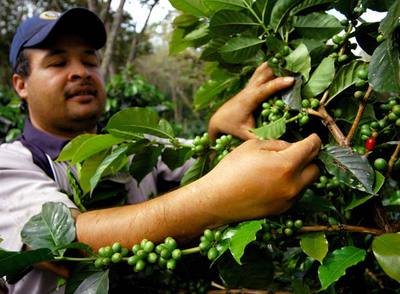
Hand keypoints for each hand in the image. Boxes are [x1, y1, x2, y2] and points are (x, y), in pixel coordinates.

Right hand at [201, 134, 320, 221]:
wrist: (217, 200)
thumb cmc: (232, 169)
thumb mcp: (253, 146)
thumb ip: (277, 144)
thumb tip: (292, 147)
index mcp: (287, 165)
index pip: (312, 148)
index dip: (314, 139)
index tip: (313, 137)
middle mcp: (293, 185)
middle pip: (316, 168)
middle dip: (310, 158)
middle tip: (297, 152)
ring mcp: (289, 200)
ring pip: (307, 183)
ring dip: (301, 173)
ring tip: (282, 168)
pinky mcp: (282, 210)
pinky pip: (295, 194)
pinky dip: (291, 186)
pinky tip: (274, 181)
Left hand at [208, 62, 293, 140]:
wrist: (217, 120)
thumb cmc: (231, 127)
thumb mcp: (245, 134)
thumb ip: (260, 138)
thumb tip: (277, 144)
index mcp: (249, 100)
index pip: (265, 89)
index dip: (278, 84)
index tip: (291, 80)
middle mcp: (249, 90)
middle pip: (265, 75)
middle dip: (280, 69)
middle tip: (297, 64)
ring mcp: (248, 87)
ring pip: (262, 71)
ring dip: (275, 65)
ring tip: (290, 57)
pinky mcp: (249, 87)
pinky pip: (260, 73)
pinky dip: (269, 67)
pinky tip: (278, 60)